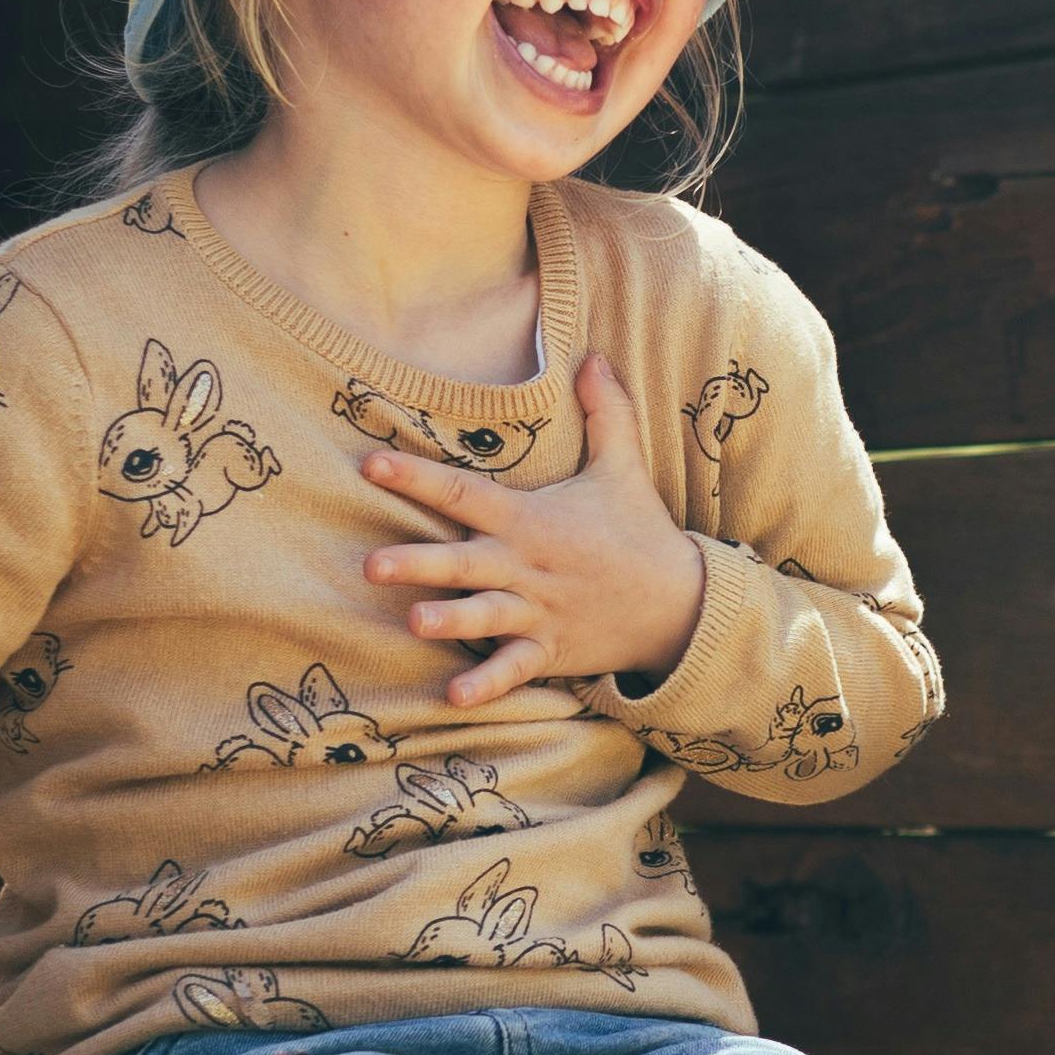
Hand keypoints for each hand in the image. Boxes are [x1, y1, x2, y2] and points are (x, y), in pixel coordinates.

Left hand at [360, 351, 714, 708]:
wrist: (682, 603)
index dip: (417, 477)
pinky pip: (515, 669)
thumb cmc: (640, 533)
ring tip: (414, 622)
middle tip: (371, 564)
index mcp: (531, 520)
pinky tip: (454, 698)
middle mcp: (527, 567)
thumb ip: (606, 413)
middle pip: (463, 561)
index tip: (372, 464)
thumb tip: (595, 356)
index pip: (465, 493)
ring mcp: (537, 611)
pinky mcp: (549, 649)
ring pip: (485, 617)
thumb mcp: (623, 468)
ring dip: (451, 622)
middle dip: (419, 562)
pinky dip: (488, 685)